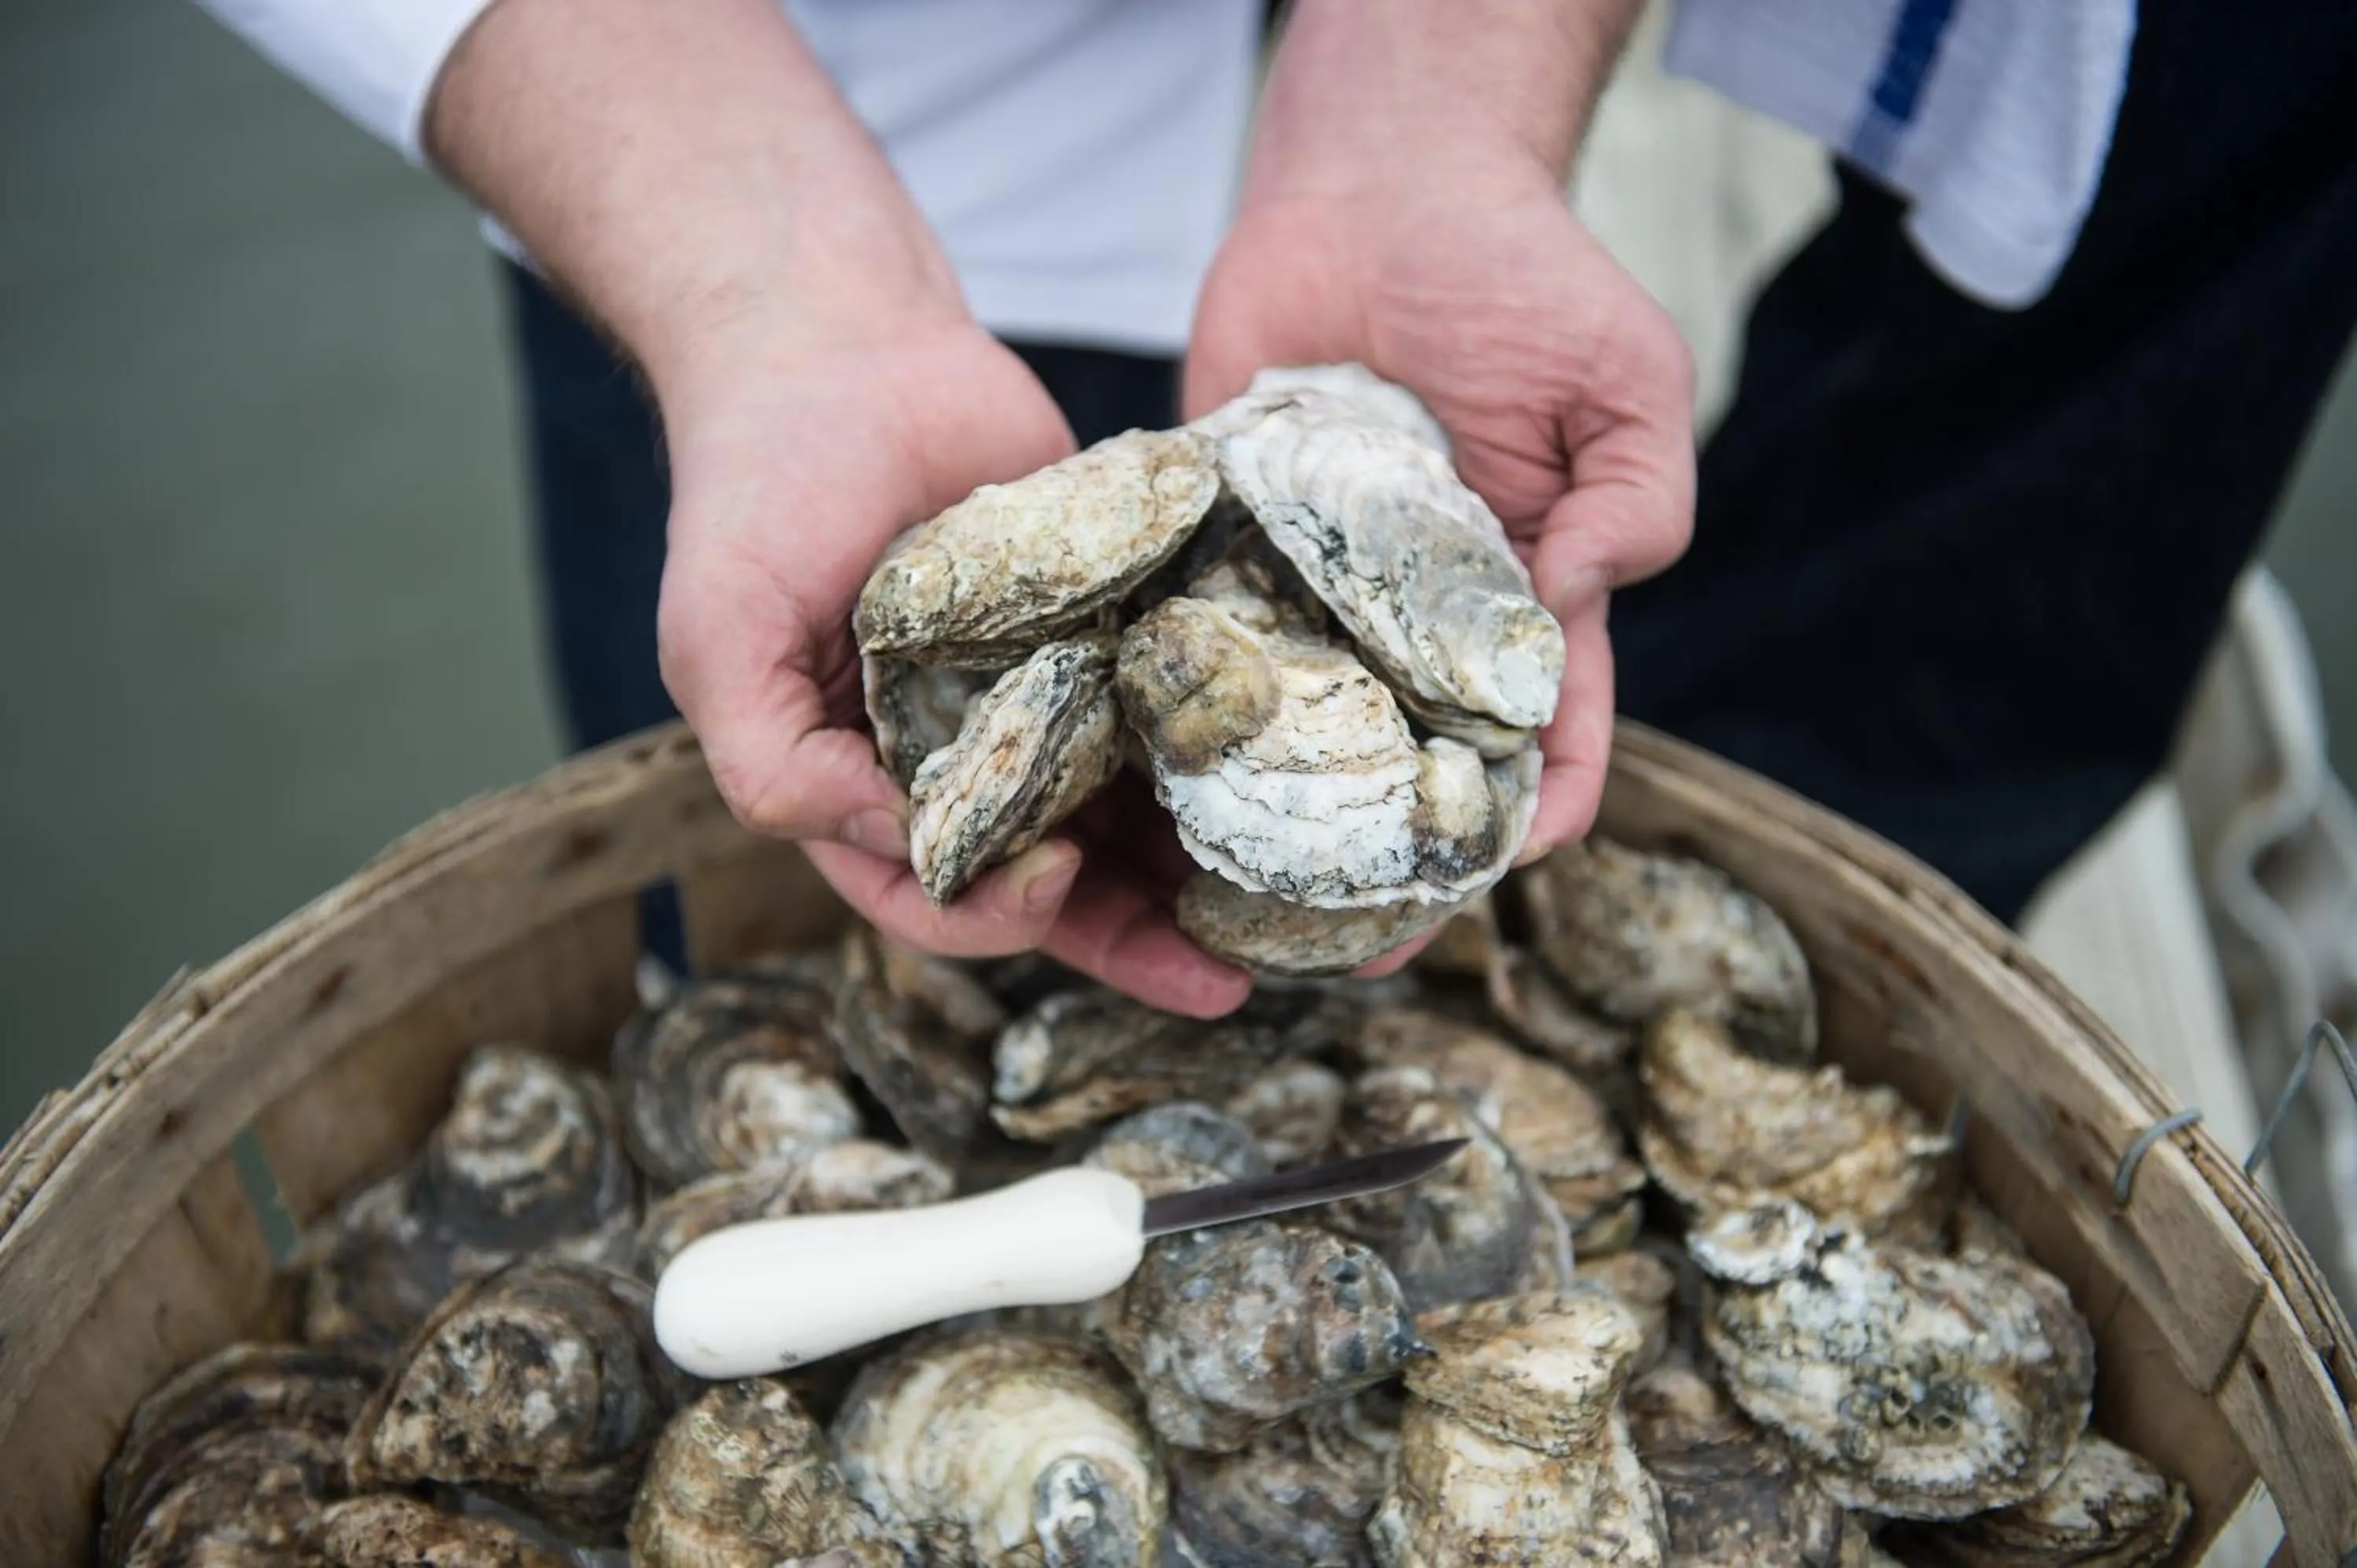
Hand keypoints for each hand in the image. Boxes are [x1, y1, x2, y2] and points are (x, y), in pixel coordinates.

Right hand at [655, 317, 1253, 1017]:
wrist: (842, 344)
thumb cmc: (758, 493)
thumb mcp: (720, 638)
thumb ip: (773, 762)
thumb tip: (896, 846)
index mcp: (870, 785)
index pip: (941, 897)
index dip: (1000, 918)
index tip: (1056, 884)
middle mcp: (970, 759)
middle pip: (1060, 884)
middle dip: (1136, 940)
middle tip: (1225, 983)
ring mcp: (1053, 695)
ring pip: (1134, 812)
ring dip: (1202, 868)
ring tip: (1288, 914)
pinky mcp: (1118, 627)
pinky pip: (1175, 703)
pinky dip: (1224, 744)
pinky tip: (1292, 778)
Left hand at [1187, 175, 1695, 858]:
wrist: (1378, 184)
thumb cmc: (1519, 272)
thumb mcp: (1625, 377)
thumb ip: (1631, 495)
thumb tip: (1576, 603)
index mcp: (1526, 595)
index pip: (1549, 737)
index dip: (1534, 815)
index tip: (1493, 872)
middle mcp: (1414, 613)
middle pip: (1411, 766)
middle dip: (1390, 862)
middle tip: (1347, 948)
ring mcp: (1315, 585)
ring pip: (1298, 731)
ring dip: (1274, 819)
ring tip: (1231, 905)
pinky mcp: (1224, 543)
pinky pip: (1203, 634)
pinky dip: (1181, 703)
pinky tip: (1144, 780)